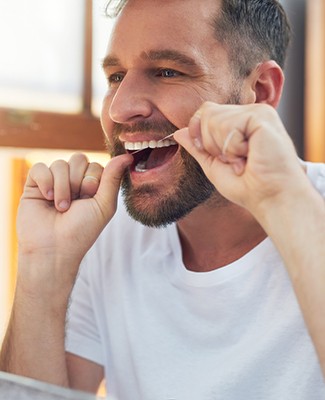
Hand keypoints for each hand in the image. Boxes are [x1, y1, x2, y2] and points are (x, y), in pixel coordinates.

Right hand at [17, 152, 131, 281]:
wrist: (53, 249)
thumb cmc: (82, 231)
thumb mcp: (104, 205)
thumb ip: (113, 178)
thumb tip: (127, 157)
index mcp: (92, 186)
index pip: (95, 164)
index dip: (93, 179)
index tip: (89, 198)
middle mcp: (73, 182)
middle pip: (78, 159)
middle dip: (78, 181)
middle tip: (75, 203)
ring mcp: (53, 182)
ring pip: (59, 164)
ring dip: (62, 187)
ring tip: (60, 207)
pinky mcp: (34, 185)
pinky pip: (39, 167)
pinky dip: (45, 182)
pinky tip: (47, 198)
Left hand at [174, 102, 305, 215]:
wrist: (269, 199)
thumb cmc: (247, 187)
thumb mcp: (213, 165)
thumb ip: (198, 147)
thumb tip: (178, 132)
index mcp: (239, 121)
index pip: (205, 112)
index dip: (201, 135)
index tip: (219, 157)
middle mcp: (249, 112)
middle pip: (206, 112)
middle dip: (211, 144)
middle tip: (235, 160)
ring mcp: (257, 112)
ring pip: (214, 118)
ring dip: (224, 148)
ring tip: (244, 159)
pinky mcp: (262, 117)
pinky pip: (228, 126)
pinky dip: (234, 148)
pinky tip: (251, 156)